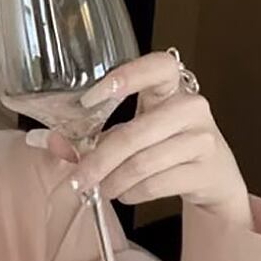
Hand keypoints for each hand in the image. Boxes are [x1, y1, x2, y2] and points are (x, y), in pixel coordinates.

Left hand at [27, 51, 252, 226]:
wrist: (214, 179)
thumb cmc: (166, 147)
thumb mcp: (134, 133)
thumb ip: (93, 135)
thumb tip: (46, 141)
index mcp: (172, 88)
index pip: (159, 66)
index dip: (127, 77)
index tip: (90, 99)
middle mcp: (192, 107)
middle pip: (135, 133)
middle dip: (98, 160)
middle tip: (76, 180)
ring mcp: (203, 139)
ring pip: (142, 163)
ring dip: (112, 182)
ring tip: (100, 190)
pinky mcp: (206, 170)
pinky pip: (155, 184)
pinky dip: (132, 194)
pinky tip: (126, 194)